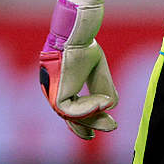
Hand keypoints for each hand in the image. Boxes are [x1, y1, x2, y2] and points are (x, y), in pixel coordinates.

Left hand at [38, 0, 117, 139]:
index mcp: (61, 83)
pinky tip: (103, 105)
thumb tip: (110, 106)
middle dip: (91, 124)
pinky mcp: (55, 96)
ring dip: (94, 117)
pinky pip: (72, 111)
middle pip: (71, 115)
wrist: (76, 36)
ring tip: (111, 121)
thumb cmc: (85, 47)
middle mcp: (54, 90)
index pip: (72, 106)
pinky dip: (89, 110)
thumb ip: (103, 88)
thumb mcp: (97, 71)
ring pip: (73, 116)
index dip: (88, 117)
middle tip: (111, 127)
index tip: (106, 123)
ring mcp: (52, 93)